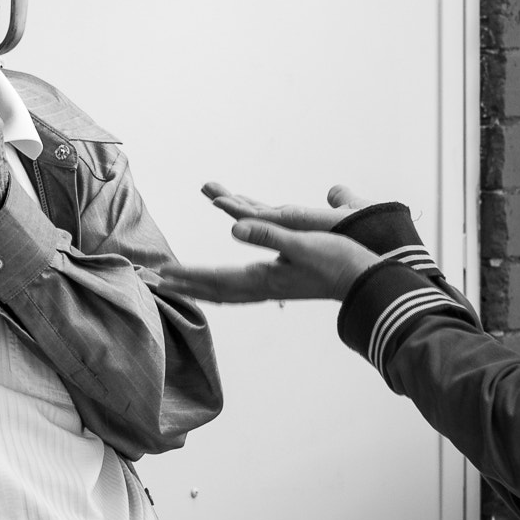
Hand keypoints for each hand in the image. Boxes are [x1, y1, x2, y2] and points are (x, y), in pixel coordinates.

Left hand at [159, 181, 379, 303]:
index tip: (161, 274)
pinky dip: (220, 287)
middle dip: (183, 286)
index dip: (187, 276)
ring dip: (198, 288)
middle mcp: (263, 287)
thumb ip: (268, 234)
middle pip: (213, 291)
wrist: (366, 281)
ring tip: (175, 285)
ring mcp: (271, 288)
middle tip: (153, 283)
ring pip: (224, 292)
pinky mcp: (280, 284)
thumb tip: (234, 227)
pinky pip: (238, 289)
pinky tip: (218, 284)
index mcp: (264, 278)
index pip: (215, 279)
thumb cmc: (337, 261)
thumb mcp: (302, 242)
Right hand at [201, 180, 371, 230]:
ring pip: (252, 217)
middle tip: (205, 186)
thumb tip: (336, 192)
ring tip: (210, 195)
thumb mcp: (353, 210)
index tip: (224, 194)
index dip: (245, 204)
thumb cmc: (371, 238)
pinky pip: (260, 220)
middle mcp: (291, 233)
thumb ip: (341, 201)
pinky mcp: (293, 236)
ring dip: (230, 204)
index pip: (265, 213)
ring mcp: (290, 235)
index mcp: (301, 228)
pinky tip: (224, 203)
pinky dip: (240, 211)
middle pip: (252, 213)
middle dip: (230, 199)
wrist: (380, 256)